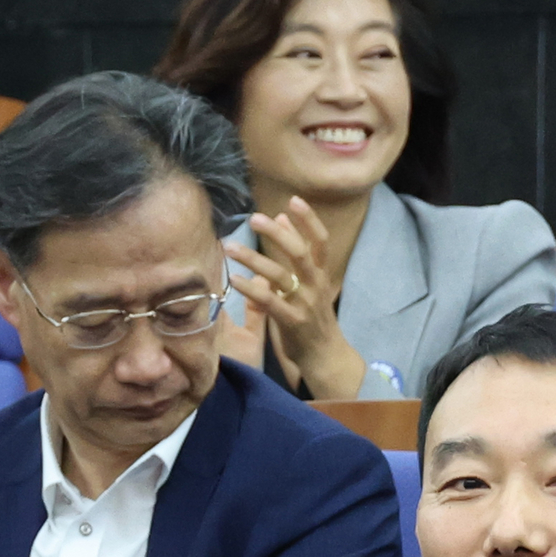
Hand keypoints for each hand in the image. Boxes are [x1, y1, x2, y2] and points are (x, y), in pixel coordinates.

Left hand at [227, 196, 367, 400]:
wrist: (325, 356)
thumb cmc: (313, 317)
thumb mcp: (310, 284)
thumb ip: (296, 253)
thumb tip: (282, 218)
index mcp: (321, 275)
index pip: (320, 241)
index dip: (309, 220)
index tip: (294, 200)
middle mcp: (316, 286)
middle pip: (299, 253)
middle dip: (277, 234)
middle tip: (254, 218)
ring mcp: (305, 304)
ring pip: (280, 275)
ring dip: (254, 259)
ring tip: (230, 247)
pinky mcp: (292, 322)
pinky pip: (269, 302)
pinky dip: (250, 289)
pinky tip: (235, 279)